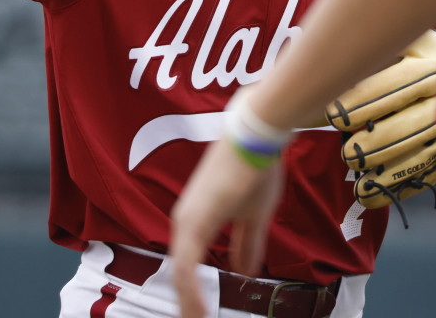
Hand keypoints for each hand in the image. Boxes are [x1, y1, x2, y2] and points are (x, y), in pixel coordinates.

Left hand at [170, 138, 284, 317]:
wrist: (255, 136)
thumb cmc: (255, 170)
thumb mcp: (255, 216)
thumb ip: (248, 245)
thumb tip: (246, 272)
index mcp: (197, 221)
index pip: (189, 267)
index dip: (194, 294)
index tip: (202, 315)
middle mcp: (185, 221)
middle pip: (180, 275)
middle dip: (188, 305)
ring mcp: (186, 221)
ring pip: (180, 274)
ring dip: (188, 303)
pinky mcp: (193, 221)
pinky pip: (186, 266)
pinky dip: (191, 292)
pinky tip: (199, 312)